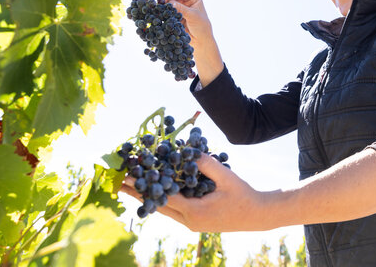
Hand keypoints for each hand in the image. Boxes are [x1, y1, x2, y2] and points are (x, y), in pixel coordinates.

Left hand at [120, 154, 265, 231]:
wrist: (257, 215)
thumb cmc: (243, 196)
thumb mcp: (227, 178)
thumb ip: (208, 164)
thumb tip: (190, 150)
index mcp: (194, 212)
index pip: (161, 197)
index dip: (142, 185)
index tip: (126, 175)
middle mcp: (189, 221)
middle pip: (157, 206)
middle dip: (137, 192)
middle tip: (117, 181)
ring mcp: (192, 224)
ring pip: (164, 210)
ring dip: (147, 197)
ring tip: (129, 186)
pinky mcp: (196, 222)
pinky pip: (174, 210)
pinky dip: (161, 200)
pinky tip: (154, 192)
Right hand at [166, 0, 213, 49]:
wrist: (201, 40)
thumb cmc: (201, 26)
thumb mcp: (192, 15)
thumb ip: (182, 8)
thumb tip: (170, 3)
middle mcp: (187, 3)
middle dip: (170, 2)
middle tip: (163, 5)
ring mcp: (182, 10)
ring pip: (172, 6)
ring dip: (167, 8)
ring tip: (162, 11)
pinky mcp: (177, 18)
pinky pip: (170, 14)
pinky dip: (167, 14)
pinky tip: (164, 16)